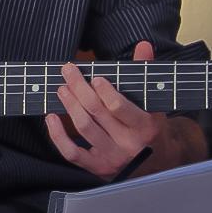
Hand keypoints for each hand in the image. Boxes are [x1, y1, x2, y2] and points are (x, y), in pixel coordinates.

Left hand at [46, 41, 166, 177]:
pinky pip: (71, 153)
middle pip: (96, 113)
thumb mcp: (153, 102)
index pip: (119, 108)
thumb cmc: (153, 127)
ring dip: (69, 105)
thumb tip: (143, 44)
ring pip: (84, 128)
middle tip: (68, 72)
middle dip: (79, 89)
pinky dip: (57, 135)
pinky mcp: (97, 167)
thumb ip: (145, 72)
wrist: (160, 164)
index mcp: (145, 127)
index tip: (94, 77)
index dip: (104, 91)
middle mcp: (129, 144)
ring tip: (61, 89)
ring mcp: (112, 158)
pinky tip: (51, 117)